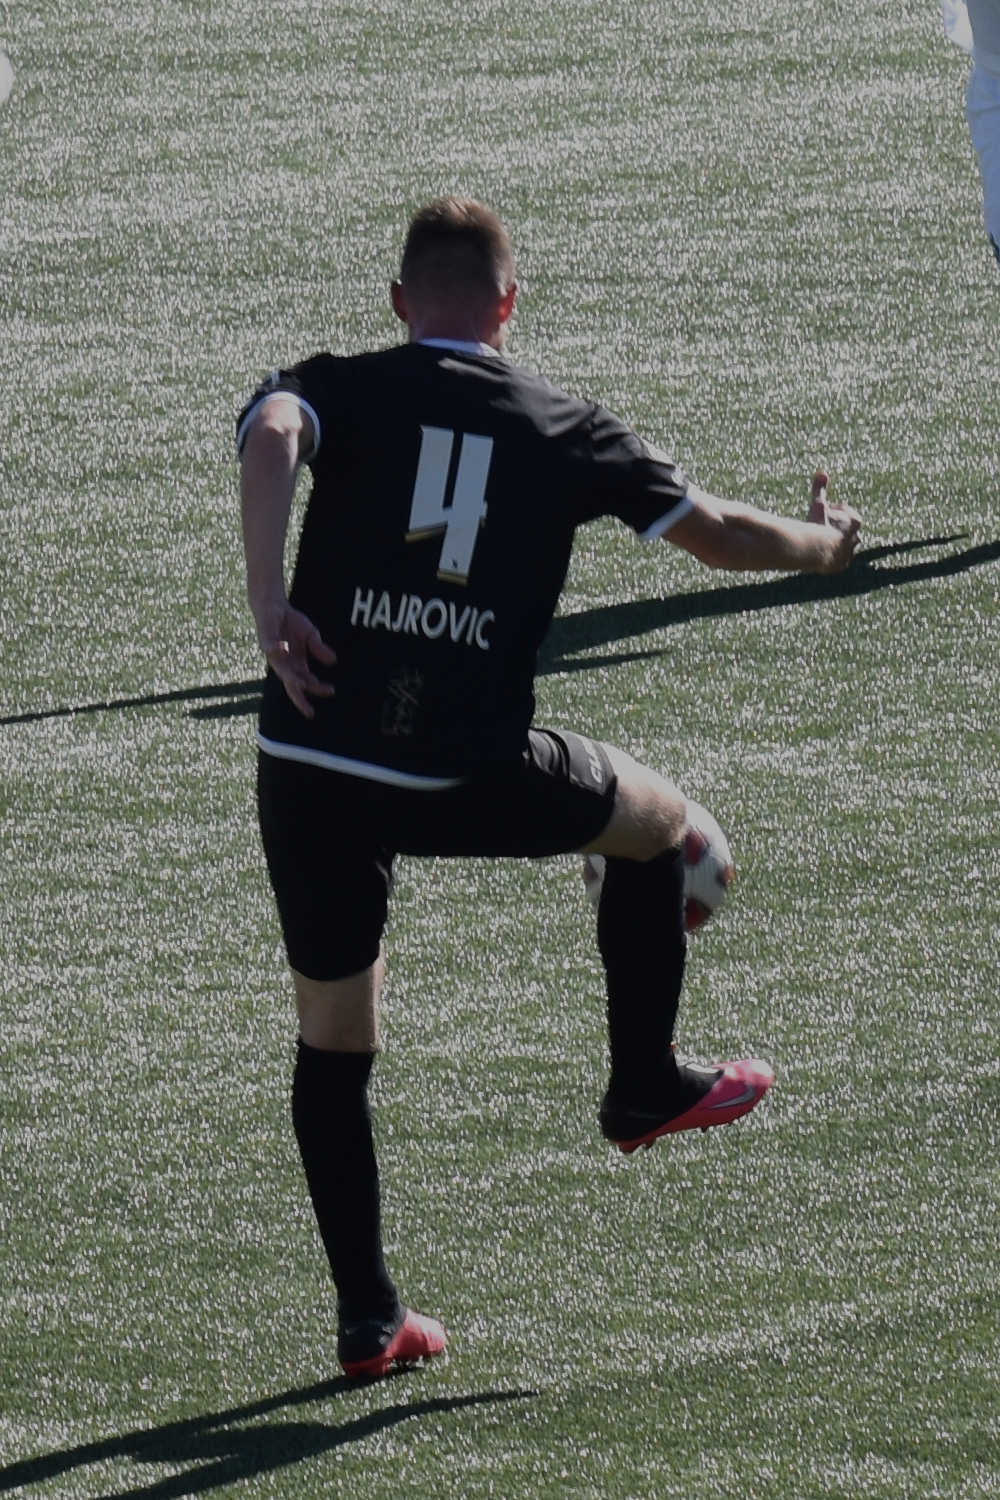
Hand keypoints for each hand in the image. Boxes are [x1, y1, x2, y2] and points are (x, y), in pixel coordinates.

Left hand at [255, 601, 335, 718]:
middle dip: (300, 697)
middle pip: (292, 685)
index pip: (307, 682)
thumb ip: (318, 649)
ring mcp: (274, 653)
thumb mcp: (311, 635)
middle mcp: (284, 663)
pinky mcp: (266, 640)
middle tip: (309, 711)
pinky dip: (276, 648)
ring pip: (281, 670)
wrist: (274, 607)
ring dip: (289, 677)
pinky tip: (284, 648)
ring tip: (299, 684)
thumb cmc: (291, 623)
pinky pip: (270, 646)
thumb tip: (334, 661)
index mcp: (296, 664)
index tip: (330, 692)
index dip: (317, 688)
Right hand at [806, 471, 861, 572]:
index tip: (824, 513)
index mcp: (855, 521)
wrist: (815, 548)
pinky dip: (830, 558)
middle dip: (836, 530)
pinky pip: (837, 561)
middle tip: (821, 528)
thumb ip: (820, 488)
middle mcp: (856, 537)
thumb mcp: (818, 503)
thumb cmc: (818, 523)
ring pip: (843, 547)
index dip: (834, 513)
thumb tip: (822, 471)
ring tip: (820, 543)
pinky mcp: (842, 565)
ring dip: (834, 544)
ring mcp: (850, 552)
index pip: (847, 515)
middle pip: (847, 532)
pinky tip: (819, 554)